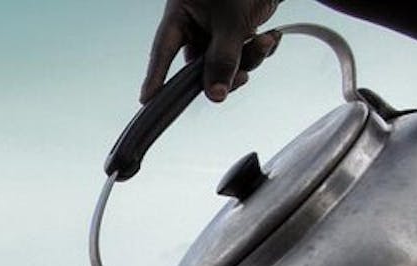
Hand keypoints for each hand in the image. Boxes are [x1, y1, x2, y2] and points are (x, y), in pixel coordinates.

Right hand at [140, 0, 282, 103]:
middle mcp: (196, 24)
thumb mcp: (230, 22)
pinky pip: (243, 54)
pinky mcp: (236, 30)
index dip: (155, 78)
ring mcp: (216, 29)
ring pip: (225, 63)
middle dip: (225, 71)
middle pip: (200, 65)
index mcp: (181, 14)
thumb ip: (222, 60)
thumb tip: (215, 94)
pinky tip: (269, 38)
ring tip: (264, 42)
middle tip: (240, 76)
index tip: (147, 101)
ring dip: (249, 59)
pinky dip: (259, 51)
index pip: (163, 52)